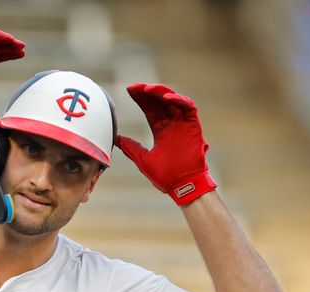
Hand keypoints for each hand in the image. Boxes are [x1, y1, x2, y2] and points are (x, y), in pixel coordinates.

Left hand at [116, 84, 215, 204]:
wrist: (183, 186)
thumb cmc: (165, 176)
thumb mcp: (143, 159)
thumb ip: (131, 148)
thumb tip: (116, 140)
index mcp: (161, 130)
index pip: (150, 109)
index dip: (140, 99)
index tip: (129, 90)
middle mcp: (172, 124)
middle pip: (159, 102)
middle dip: (147, 92)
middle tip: (134, 86)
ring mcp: (183, 124)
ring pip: (173, 100)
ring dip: (161, 92)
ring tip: (147, 89)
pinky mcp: (193, 126)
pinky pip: (189, 107)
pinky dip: (179, 100)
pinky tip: (166, 97)